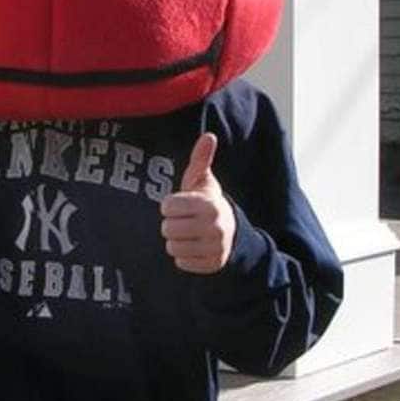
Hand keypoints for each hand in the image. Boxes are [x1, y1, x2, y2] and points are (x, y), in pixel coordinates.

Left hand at [160, 133, 235, 274]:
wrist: (232, 232)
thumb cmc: (208, 202)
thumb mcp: (204, 180)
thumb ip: (202, 159)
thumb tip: (208, 135)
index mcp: (209, 205)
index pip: (167, 207)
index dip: (169, 205)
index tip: (180, 205)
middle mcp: (214, 227)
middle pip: (167, 229)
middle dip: (171, 224)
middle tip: (184, 221)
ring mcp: (215, 248)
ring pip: (172, 248)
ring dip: (176, 241)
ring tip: (188, 234)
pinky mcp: (212, 265)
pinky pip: (181, 263)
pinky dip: (184, 257)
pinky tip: (194, 247)